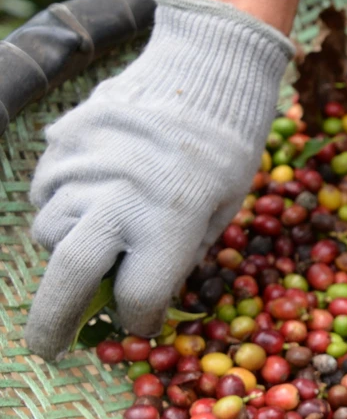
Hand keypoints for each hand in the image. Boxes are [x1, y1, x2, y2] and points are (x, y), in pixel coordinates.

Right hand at [24, 0, 292, 358]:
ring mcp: (83, 168)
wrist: (205, 71)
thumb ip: (181, 256)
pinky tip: (92, 194)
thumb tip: (146, 297)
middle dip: (53, 320)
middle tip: (47, 347)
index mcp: (170, 222)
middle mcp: (118, 199)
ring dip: (67, 249)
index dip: (140, 317)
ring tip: (97, 238)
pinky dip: (61, 205)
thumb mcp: (220, 211)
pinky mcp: (63, 143)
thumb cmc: (227, 148)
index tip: (139, 322)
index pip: (138, 296)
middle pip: (69, 275)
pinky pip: (46, 191)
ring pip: (50, 231)